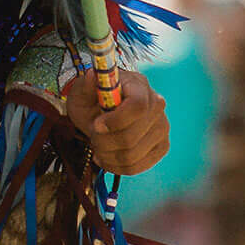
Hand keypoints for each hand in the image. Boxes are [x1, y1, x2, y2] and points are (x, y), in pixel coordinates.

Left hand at [53, 68, 169, 175]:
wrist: (103, 112)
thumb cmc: (93, 100)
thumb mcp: (82, 90)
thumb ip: (86, 85)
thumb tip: (92, 77)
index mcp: (139, 85)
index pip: (138, 107)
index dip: (116, 121)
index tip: (96, 125)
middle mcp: (156, 105)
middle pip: (132, 136)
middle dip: (103, 142)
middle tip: (92, 136)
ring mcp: (161, 127)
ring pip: (132, 155)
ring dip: (107, 156)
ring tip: (97, 147)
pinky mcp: (161, 146)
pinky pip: (138, 166)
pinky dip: (116, 167)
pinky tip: (106, 158)